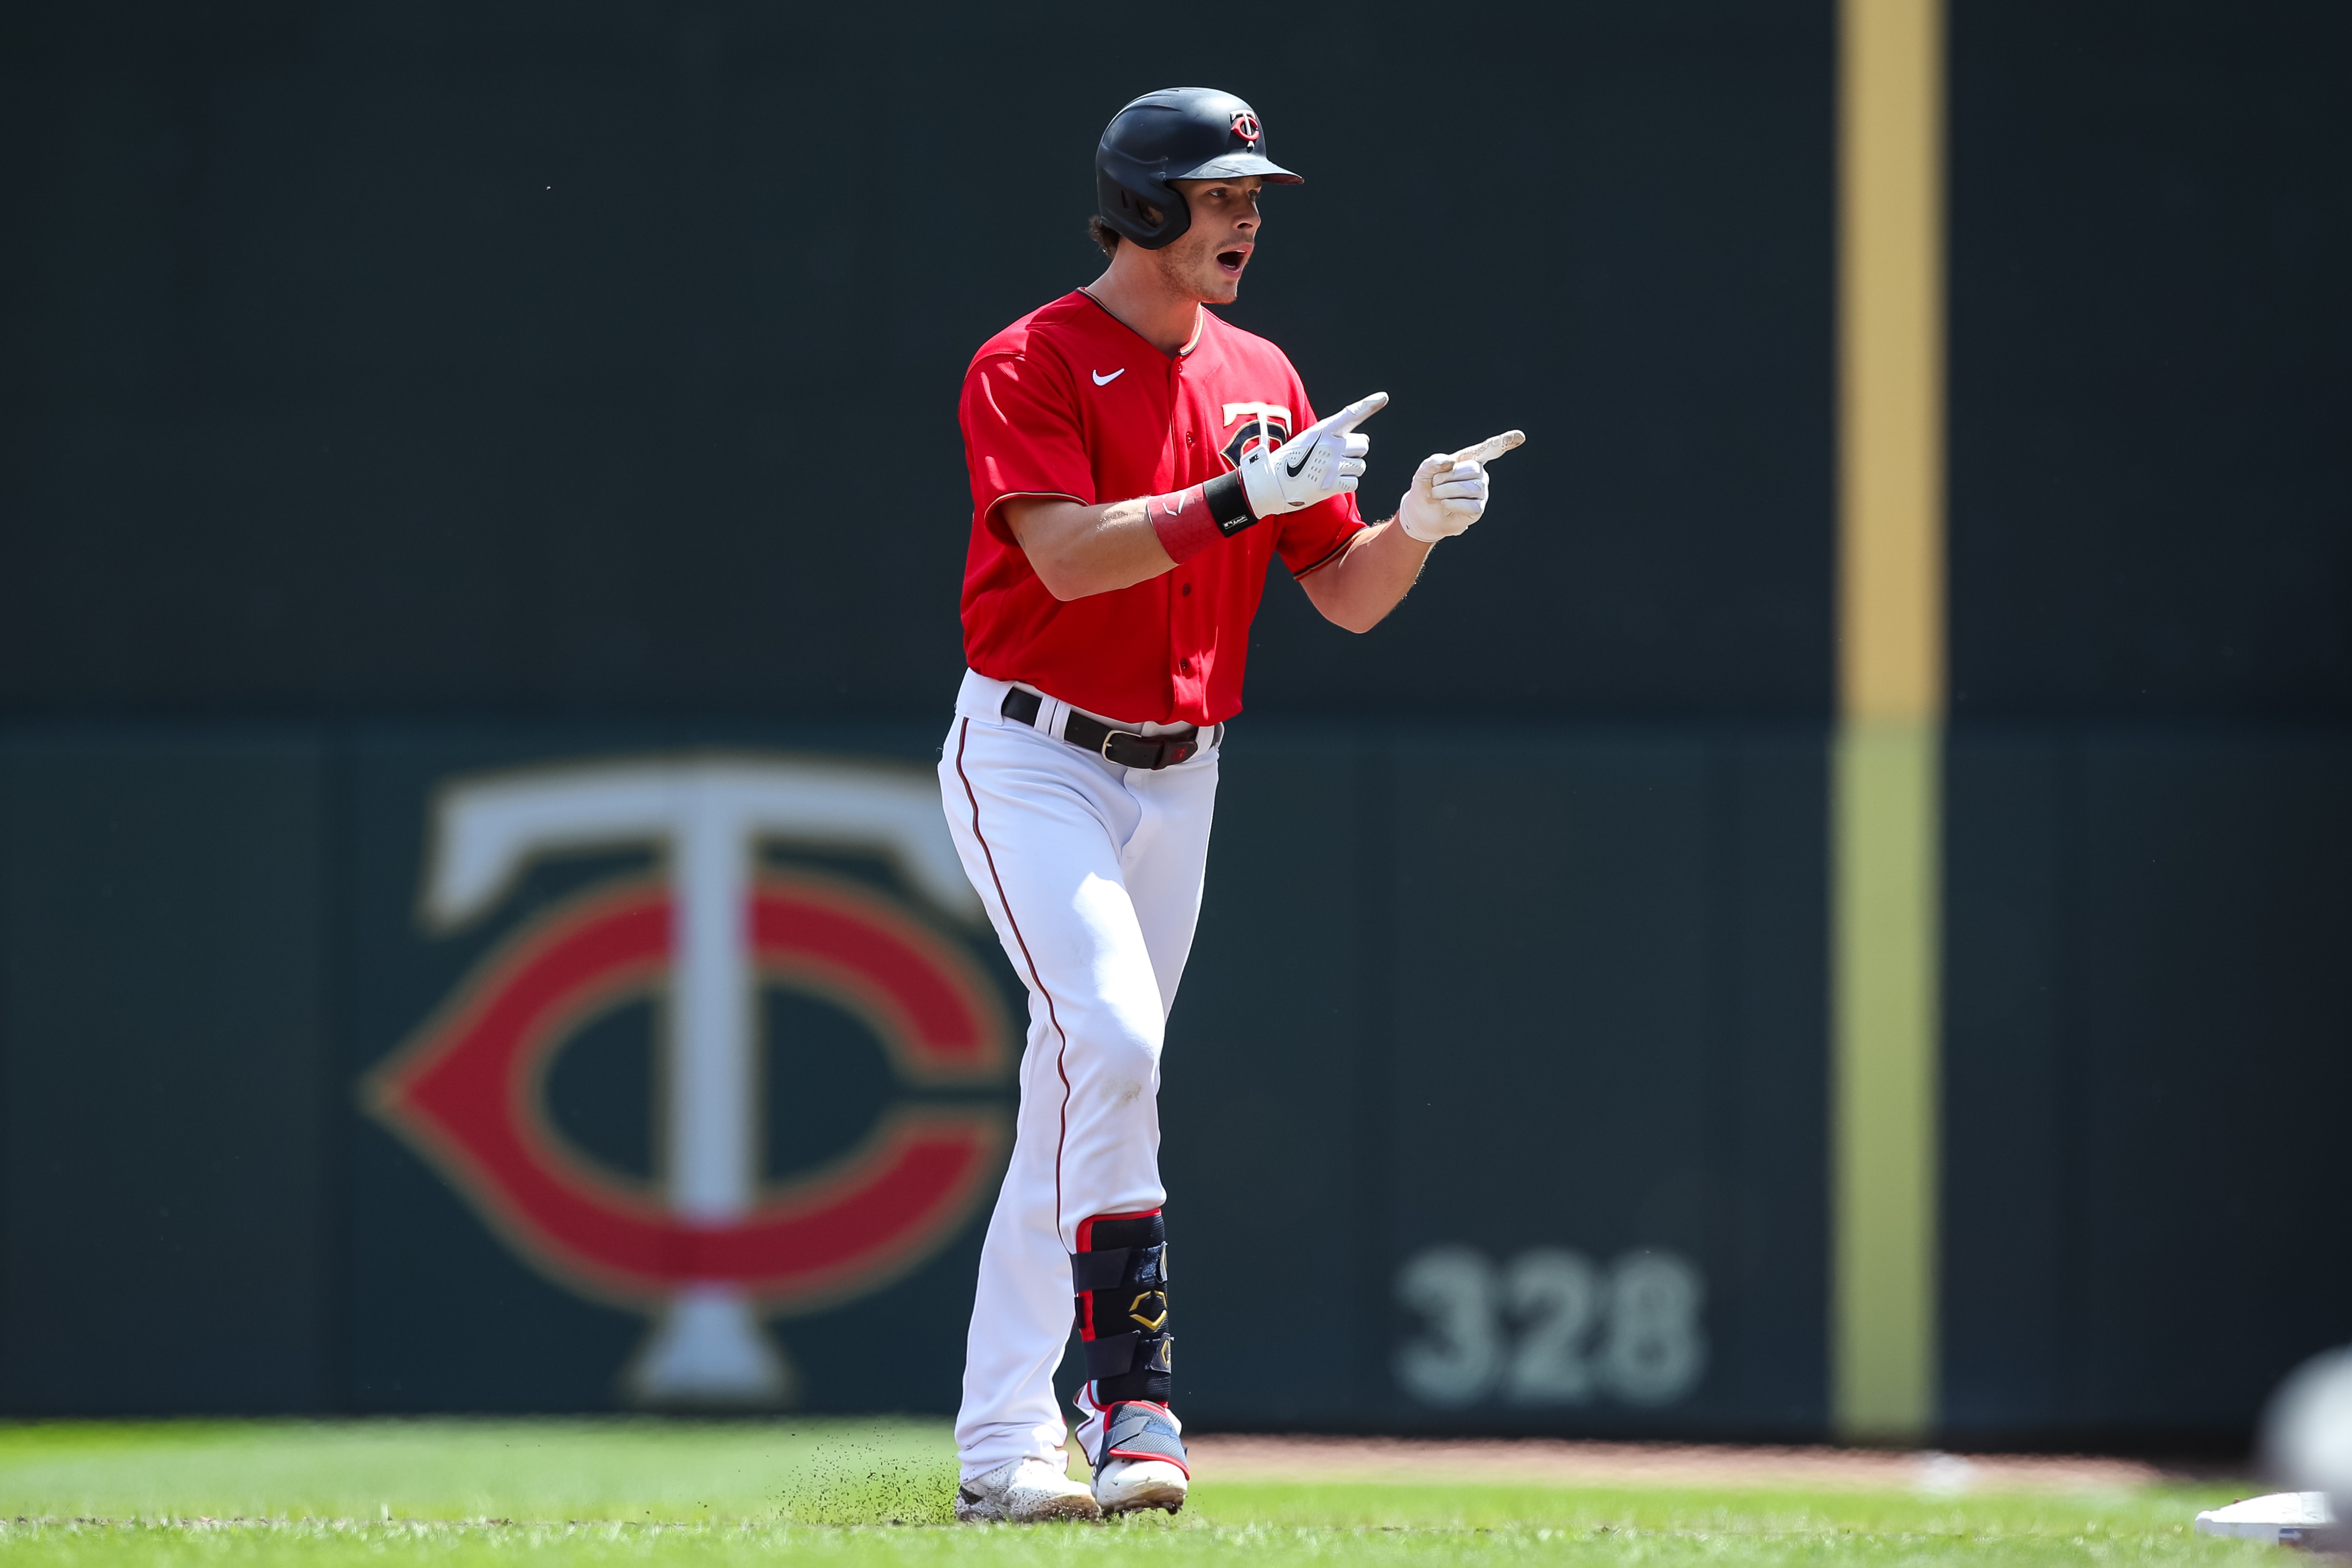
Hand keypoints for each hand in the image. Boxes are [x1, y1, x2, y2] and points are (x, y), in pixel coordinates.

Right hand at [1238, 391, 1386, 517]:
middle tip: (1337, 458)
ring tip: (1331, 471)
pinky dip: (1346, 484)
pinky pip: (1354, 483)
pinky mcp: (1332, 485)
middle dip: (1355, 452)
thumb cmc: (1291, 460)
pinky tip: (1331, 483)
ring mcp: (1332, 465)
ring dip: (1350, 470)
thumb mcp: (1308, 439)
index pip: (1350, 414)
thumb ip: (1333, 436)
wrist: (1271, 483)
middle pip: (1363, 445)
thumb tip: (1362, 441)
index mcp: (1324, 430)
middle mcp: (1331, 445)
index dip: (1368, 405)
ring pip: (1360, 466)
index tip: (1383, 397)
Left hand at [1397, 429, 1523, 542]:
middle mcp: (1479, 475)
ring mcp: (1480, 492)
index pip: (1489, 449)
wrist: (1420, 514)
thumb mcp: (1423, 472)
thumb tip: (1450, 462)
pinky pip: (1471, 505)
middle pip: (1471, 469)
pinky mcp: (1478, 510)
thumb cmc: (1425, 489)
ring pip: (1471, 488)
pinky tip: (1446, 506)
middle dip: (1447, 477)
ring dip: (1447, 491)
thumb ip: (1432, 462)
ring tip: (1438, 495)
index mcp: (1468, 461)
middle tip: (1436, 485)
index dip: (1504, 442)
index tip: (1520, 437)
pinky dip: (1452, 505)